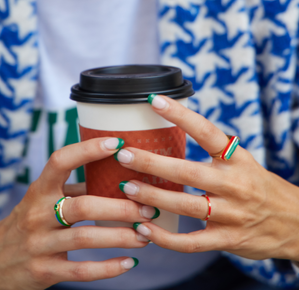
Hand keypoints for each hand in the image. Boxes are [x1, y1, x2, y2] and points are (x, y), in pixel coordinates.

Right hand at [0, 137, 153, 289]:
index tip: (118, 143)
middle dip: (121, 208)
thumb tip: (116, 173)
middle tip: (148, 209)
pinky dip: (108, 267)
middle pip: (84, 205)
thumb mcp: (45, 199)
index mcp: (40, 190)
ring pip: (87, 238)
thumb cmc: (32, 221)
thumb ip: (75, 187)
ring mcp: (39, 244)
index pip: (61, 161)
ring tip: (146, 234)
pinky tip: (130, 262)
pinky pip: (81, 270)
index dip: (88, 150)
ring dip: (122, 236)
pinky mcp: (44, 271)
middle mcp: (37, 214)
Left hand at [115, 95, 298, 265]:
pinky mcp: (227, 240)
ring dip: (153, 197)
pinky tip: (144, 228)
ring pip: (186, 205)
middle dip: (152, 163)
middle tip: (124, 154)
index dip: (182, 115)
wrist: (295, 223)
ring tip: (127, 188)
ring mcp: (232, 215)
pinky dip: (164, 237)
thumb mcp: (243, 162)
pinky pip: (191, 242)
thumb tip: (177, 131)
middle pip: (188, 172)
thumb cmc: (261, 187)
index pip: (208, 132)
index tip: (155, 101)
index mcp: (238, 160)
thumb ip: (215, 152)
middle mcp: (235, 185)